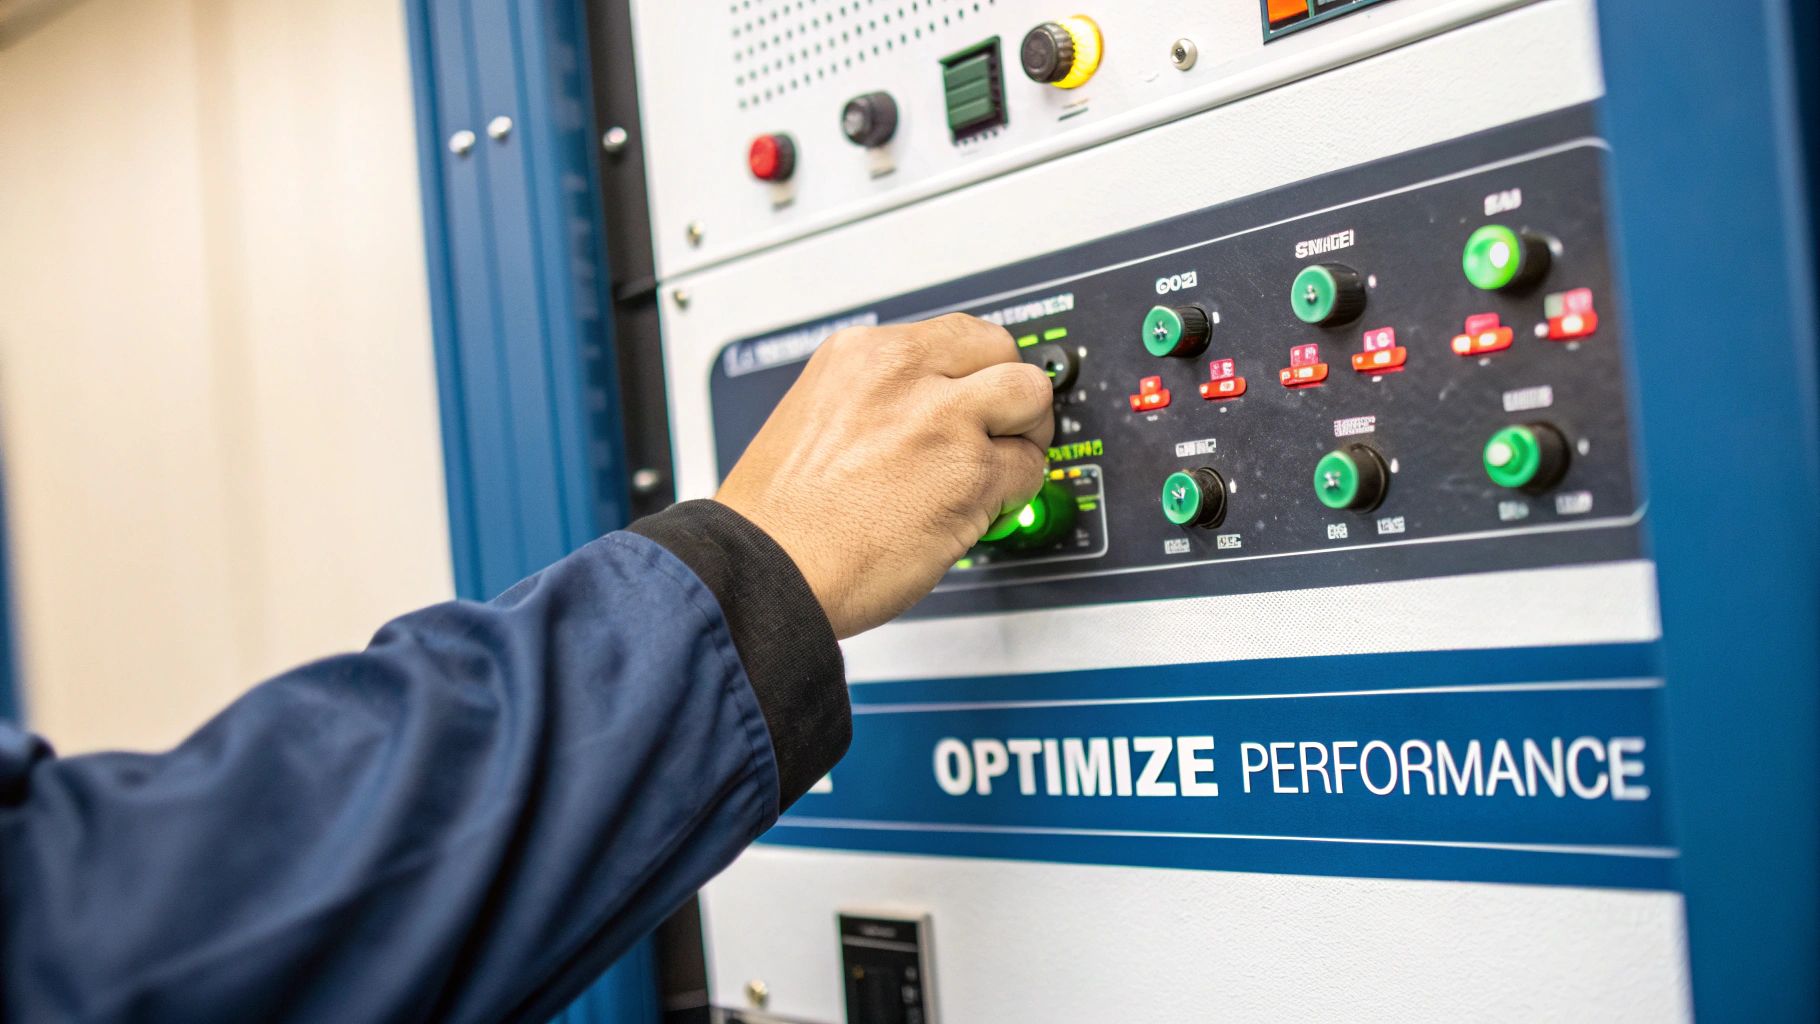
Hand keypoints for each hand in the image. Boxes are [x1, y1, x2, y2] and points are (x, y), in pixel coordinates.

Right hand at [717, 314, 1054, 638]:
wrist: (766, 571)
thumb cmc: (778, 517)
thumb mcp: (814, 415)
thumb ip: (877, 398)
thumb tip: (925, 406)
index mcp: (861, 354)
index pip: (955, 334)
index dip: (975, 370)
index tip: (976, 396)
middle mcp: (904, 374)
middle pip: (1002, 350)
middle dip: (1008, 392)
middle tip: (999, 432)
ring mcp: (942, 419)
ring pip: (1031, 396)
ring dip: (1024, 435)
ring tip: (999, 471)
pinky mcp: (971, 474)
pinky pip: (1029, 468)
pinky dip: (1017, 492)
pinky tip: (982, 511)